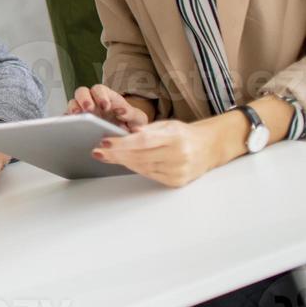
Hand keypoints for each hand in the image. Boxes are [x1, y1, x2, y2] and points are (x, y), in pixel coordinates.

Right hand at [68, 83, 151, 131]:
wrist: (126, 135)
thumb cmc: (130, 123)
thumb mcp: (137, 118)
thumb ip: (133, 114)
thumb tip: (124, 112)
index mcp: (106, 97)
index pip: (99, 89)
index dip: (100, 96)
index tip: (106, 106)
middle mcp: (91, 101)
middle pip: (81, 92)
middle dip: (84, 99)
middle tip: (89, 109)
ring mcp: (82, 111)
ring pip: (72, 104)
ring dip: (73, 110)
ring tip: (76, 119)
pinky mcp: (75, 123)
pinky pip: (66, 120)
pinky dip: (66, 123)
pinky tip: (69, 129)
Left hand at [91, 119, 217, 186]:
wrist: (209, 148)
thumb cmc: (184, 134)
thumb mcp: (167, 125)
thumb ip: (147, 129)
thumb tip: (125, 132)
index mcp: (175, 137)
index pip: (143, 141)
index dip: (122, 143)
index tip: (104, 142)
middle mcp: (178, 155)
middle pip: (139, 156)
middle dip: (115, 155)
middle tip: (98, 152)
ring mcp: (178, 170)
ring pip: (142, 167)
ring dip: (122, 162)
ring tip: (107, 155)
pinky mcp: (176, 181)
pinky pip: (149, 175)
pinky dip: (135, 168)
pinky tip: (125, 162)